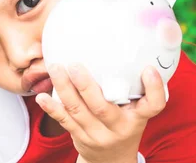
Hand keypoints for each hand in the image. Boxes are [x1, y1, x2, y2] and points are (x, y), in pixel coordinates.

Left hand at [35, 64, 166, 162]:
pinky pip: (64, 121)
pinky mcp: (80, 137)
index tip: (148, 69)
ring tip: (56, 68)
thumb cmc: (125, 123)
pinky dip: (51, 108)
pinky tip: (41, 96)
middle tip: (74, 65)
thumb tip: (131, 45)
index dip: (154, 88)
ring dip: (64, 89)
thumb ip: (135, 87)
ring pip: (77, 111)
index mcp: (138, 117)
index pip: (153, 105)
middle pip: (102, 108)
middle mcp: (119, 127)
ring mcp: (97, 134)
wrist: (112, 159)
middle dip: (86, 86)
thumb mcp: (137, 109)